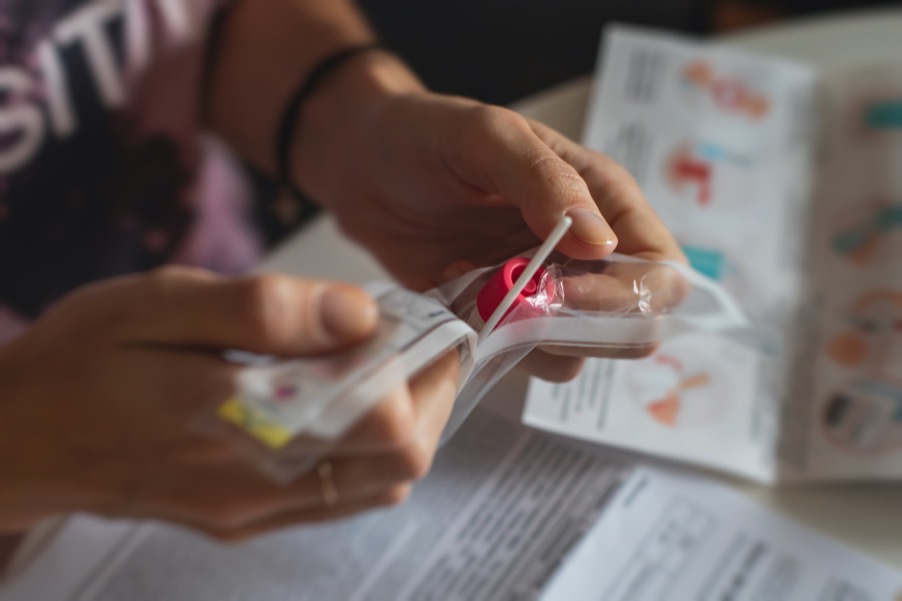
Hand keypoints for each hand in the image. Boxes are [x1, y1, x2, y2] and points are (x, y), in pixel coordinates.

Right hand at [0, 267, 457, 540]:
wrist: (19, 437)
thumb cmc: (81, 358)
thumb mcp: (159, 303)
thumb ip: (263, 309)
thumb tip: (358, 314)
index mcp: (238, 421)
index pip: (384, 422)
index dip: (425, 368)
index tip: (418, 320)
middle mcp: (256, 483)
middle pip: (400, 462)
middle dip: (427, 396)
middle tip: (408, 339)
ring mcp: (253, 509)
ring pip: (381, 485)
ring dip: (403, 422)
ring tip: (376, 363)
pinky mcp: (245, 518)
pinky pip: (341, 496)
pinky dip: (367, 449)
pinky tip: (341, 401)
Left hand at [293, 52, 684, 379]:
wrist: (364, 169)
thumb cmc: (427, 137)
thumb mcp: (487, 137)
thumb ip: (546, 182)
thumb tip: (601, 244)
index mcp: (604, 199)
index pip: (660, 269)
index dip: (627, 296)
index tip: (561, 290)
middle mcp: (587, 253)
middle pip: (634, 326)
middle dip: (583, 327)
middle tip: (519, 301)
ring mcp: (546, 292)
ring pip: (579, 352)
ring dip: (532, 338)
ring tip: (477, 287)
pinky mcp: (504, 320)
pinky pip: (524, 359)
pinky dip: (494, 344)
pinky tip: (459, 296)